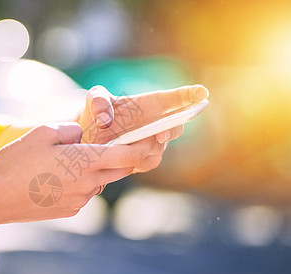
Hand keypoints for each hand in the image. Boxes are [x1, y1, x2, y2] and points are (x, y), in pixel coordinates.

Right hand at [0, 122, 156, 223]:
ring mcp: (79, 201)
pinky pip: (85, 193)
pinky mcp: (68, 211)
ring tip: (73, 160)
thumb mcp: (42, 133)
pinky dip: (82, 182)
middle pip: (119, 171)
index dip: (144, 147)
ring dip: (97, 170)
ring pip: (100, 182)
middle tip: (120, 145)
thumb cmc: (15, 161)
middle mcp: (87, 184)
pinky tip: (59, 177)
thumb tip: (82, 136)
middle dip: (125, 158)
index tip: (154, 139)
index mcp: (84, 162)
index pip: (127, 156)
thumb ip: (71, 130)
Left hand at [77, 85, 208, 172]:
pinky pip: (148, 162)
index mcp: (150, 104)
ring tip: (125, 146)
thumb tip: (106, 121)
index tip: (202, 93)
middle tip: (159, 135)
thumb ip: (98, 102)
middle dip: (171, 130)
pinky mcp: (144, 159)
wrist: (88, 138)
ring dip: (147, 149)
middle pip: (176, 126)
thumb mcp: (94, 99)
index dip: (190, 95)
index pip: (175, 99)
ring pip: (160, 148)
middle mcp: (156, 123)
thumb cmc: (96, 113)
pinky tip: (122, 157)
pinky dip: (137, 161)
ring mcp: (152, 143)